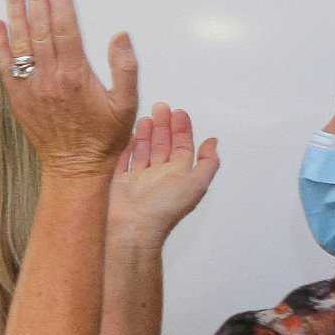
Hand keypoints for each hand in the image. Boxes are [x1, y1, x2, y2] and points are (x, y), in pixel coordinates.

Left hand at [0, 0, 137, 176]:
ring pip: (20, 43)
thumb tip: (119, 36)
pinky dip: (0, 44)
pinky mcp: (18, 98)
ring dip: (16, 14)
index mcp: (75, 75)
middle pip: (40, 28)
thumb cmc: (103, 138)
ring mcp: (30, 88)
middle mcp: (48, 78)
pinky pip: (5, 66)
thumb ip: (125, 68)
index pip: (65, 26)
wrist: (75, 168)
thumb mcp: (126, 104)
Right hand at [105, 103, 220, 247]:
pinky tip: (130, 134)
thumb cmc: (163, 209)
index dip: (182, 129)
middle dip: (164, 125)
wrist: (133, 227)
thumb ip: (208, 162)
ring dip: (147, 133)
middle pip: (163, 145)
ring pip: (144, 150)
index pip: (183, 147)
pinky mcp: (120, 181)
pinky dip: (128, 146)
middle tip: (161, 107)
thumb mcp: (197, 183)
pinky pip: (125, 159)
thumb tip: (213, 142)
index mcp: (179, 175)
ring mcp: (139, 178)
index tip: (179, 112)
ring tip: (146, 117)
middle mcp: (160, 176)